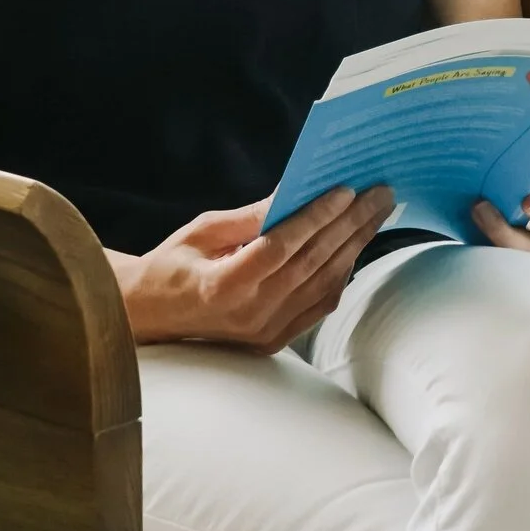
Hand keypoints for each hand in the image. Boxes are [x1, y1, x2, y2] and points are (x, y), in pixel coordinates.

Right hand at [111, 185, 393, 353]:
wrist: (149, 318)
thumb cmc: (171, 267)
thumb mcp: (203, 230)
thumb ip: (251, 217)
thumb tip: (295, 192)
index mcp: (224, 286)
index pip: (282, 247)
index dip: (316, 217)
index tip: (345, 189)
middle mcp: (249, 314)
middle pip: (312, 263)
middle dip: (350, 225)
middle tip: (379, 194)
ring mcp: (265, 332)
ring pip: (324, 284)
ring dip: (354, 246)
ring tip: (375, 214)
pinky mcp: (274, 341)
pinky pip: (319, 306)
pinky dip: (341, 274)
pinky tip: (355, 246)